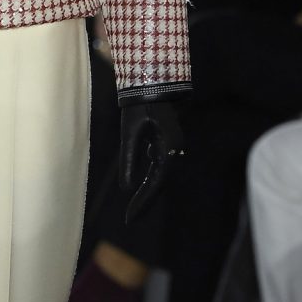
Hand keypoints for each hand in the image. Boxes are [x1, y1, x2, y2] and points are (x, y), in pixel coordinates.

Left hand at [119, 98, 184, 223]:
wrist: (154, 82)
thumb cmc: (140, 103)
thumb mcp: (129, 131)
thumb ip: (128, 158)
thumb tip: (127, 188)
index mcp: (168, 148)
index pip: (155, 183)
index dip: (142, 202)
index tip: (129, 218)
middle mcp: (175, 150)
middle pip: (159, 183)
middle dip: (145, 201)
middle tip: (130, 219)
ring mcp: (173, 148)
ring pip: (160, 176)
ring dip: (148, 192)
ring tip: (134, 208)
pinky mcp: (168, 144)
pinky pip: (159, 167)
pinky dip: (149, 179)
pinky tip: (140, 187)